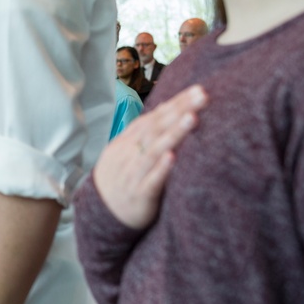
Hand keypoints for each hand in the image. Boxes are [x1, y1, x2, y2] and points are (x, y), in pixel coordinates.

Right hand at [94, 85, 207, 228]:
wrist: (101, 214)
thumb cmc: (123, 179)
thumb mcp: (128, 152)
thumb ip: (146, 133)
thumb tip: (169, 108)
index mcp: (128, 141)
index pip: (154, 117)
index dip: (175, 103)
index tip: (197, 90)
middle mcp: (129, 153)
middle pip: (156, 128)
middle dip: (180, 110)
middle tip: (202, 95)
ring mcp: (132, 173)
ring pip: (154, 150)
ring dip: (173, 134)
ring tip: (192, 118)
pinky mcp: (138, 195)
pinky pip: (150, 181)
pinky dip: (161, 169)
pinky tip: (173, 157)